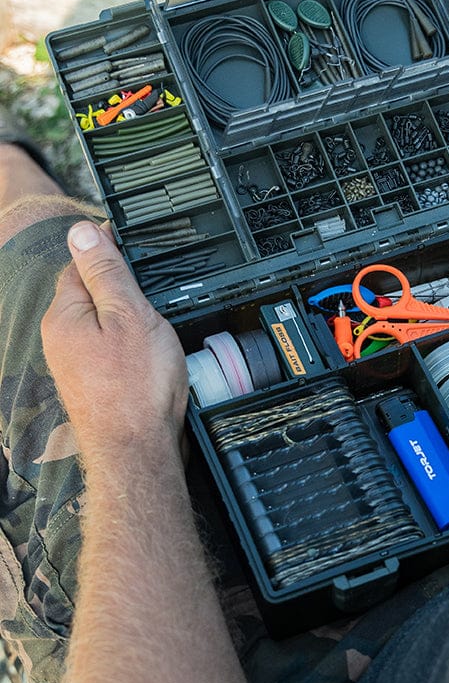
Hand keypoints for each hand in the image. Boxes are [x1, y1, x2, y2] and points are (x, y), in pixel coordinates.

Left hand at [41, 221, 187, 473]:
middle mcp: (60, 339)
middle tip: (153, 294)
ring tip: (154, 328)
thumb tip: (82, 231)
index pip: (80, 266)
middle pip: (89, 294)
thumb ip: (106, 272)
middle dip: (119, 289)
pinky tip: (147, 355)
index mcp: (64, 316)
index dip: (109, 254)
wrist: (137, 450)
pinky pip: (108, 348)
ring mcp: (73, 364)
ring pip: (101, 322)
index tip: (137, 249)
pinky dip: (128, 344)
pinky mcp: (90, 383)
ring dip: (125, 318)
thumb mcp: (129, 314)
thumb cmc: (137, 386)